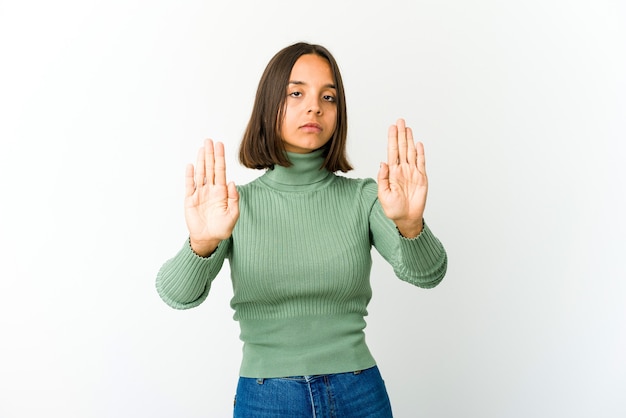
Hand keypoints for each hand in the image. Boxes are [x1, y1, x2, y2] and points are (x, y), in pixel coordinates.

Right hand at [184, 139, 238, 255]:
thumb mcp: (233, 215)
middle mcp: (210, 189)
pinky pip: (189, 185)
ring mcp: (200, 193)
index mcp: (222, 192)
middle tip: (209, 140)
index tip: (220, 145)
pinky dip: (189, 175)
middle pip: (210, 168)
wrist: (208, 238)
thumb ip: (234, 199)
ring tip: (202, 148)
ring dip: (200, 161)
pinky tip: (190, 165)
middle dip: (210, 154)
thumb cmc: (222, 228)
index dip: (220, 158)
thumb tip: (233, 183)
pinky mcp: (190, 200)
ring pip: (200, 173)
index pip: (221, 171)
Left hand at [377, 119, 427, 237]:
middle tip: (400, 121)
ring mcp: (412, 173)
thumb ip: (383, 178)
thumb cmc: (393, 209)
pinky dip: (420, 153)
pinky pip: (421, 163)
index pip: (392, 152)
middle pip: (402, 148)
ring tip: (408, 128)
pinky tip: (418, 144)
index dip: (392, 139)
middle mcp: (402, 169)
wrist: (406, 218)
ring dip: (410, 140)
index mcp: (392, 172)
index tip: (391, 127)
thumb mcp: (383, 194)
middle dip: (400, 134)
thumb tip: (382, 162)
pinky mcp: (422, 178)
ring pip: (411, 152)